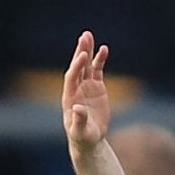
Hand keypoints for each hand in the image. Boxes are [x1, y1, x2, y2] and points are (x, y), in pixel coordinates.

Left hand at [61, 32, 112, 154]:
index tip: (83, 55)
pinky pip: (97, 70)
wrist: (88, 138)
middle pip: (78, 66)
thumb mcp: (80, 131)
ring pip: (87, 65)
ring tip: (89, 36)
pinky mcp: (96, 87)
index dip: (77, 65)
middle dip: (80, 51)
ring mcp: (86, 86)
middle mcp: (76, 87)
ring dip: (88, 51)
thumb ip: (78, 120)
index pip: (72, 76)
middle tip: (84, 37)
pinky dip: (100, 60)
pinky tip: (104, 49)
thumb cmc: (82, 137)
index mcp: (70, 96)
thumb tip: (78, 108)